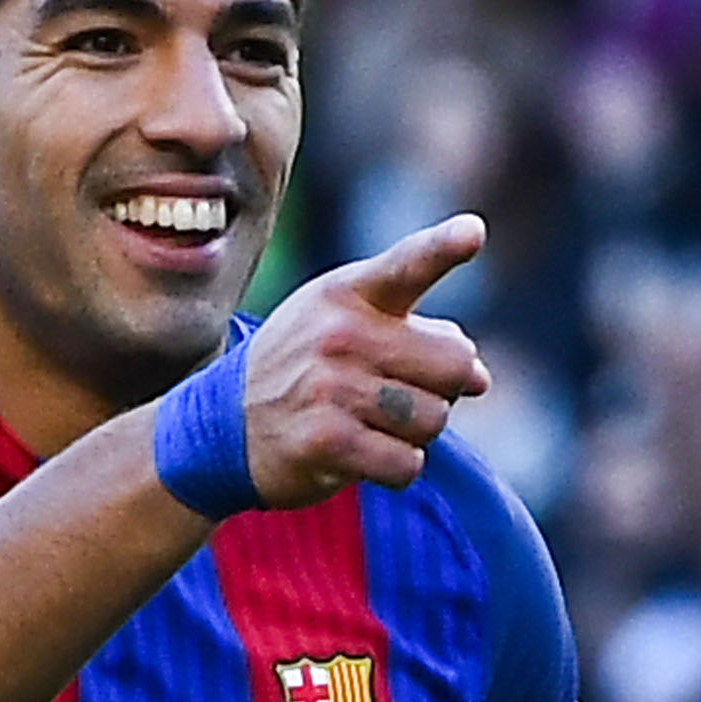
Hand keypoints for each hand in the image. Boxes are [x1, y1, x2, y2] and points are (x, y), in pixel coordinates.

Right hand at [234, 214, 493, 505]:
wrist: (220, 426)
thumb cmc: (304, 369)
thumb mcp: (346, 326)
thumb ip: (420, 336)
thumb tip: (480, 380)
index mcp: (348, 294)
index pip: (407, 265)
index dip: (444, 248)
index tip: (473, 233)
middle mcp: (338, 334)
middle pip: (453, 365)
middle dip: (443, 388)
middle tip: (402, 393)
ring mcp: (328, 388)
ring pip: (433, 419)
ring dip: (417, 432)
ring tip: (374, 423)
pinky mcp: (324, 441)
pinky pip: (406, 463)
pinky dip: (398, 468)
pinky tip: (365, 455)